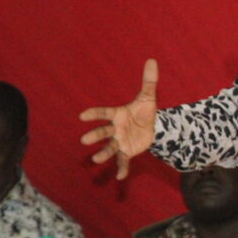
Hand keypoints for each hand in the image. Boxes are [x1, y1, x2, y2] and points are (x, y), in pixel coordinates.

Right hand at [79, 59, 158, 179]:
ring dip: (103, 153)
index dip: (94, 114)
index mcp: (117, 115)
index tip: (82, 116)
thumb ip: (149, 81)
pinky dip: (121, 169)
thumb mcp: (149, 97)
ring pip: (110, 148)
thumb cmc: (145, 112)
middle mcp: (115, 129)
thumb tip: (152, 60)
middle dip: (95, 135)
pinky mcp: (127, 151)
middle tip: (84, 140)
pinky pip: (123, 161)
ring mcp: (120, 141)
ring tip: (96, 159)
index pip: (104, 113)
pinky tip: (120, 177)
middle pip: (103, 132)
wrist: (155, 127)